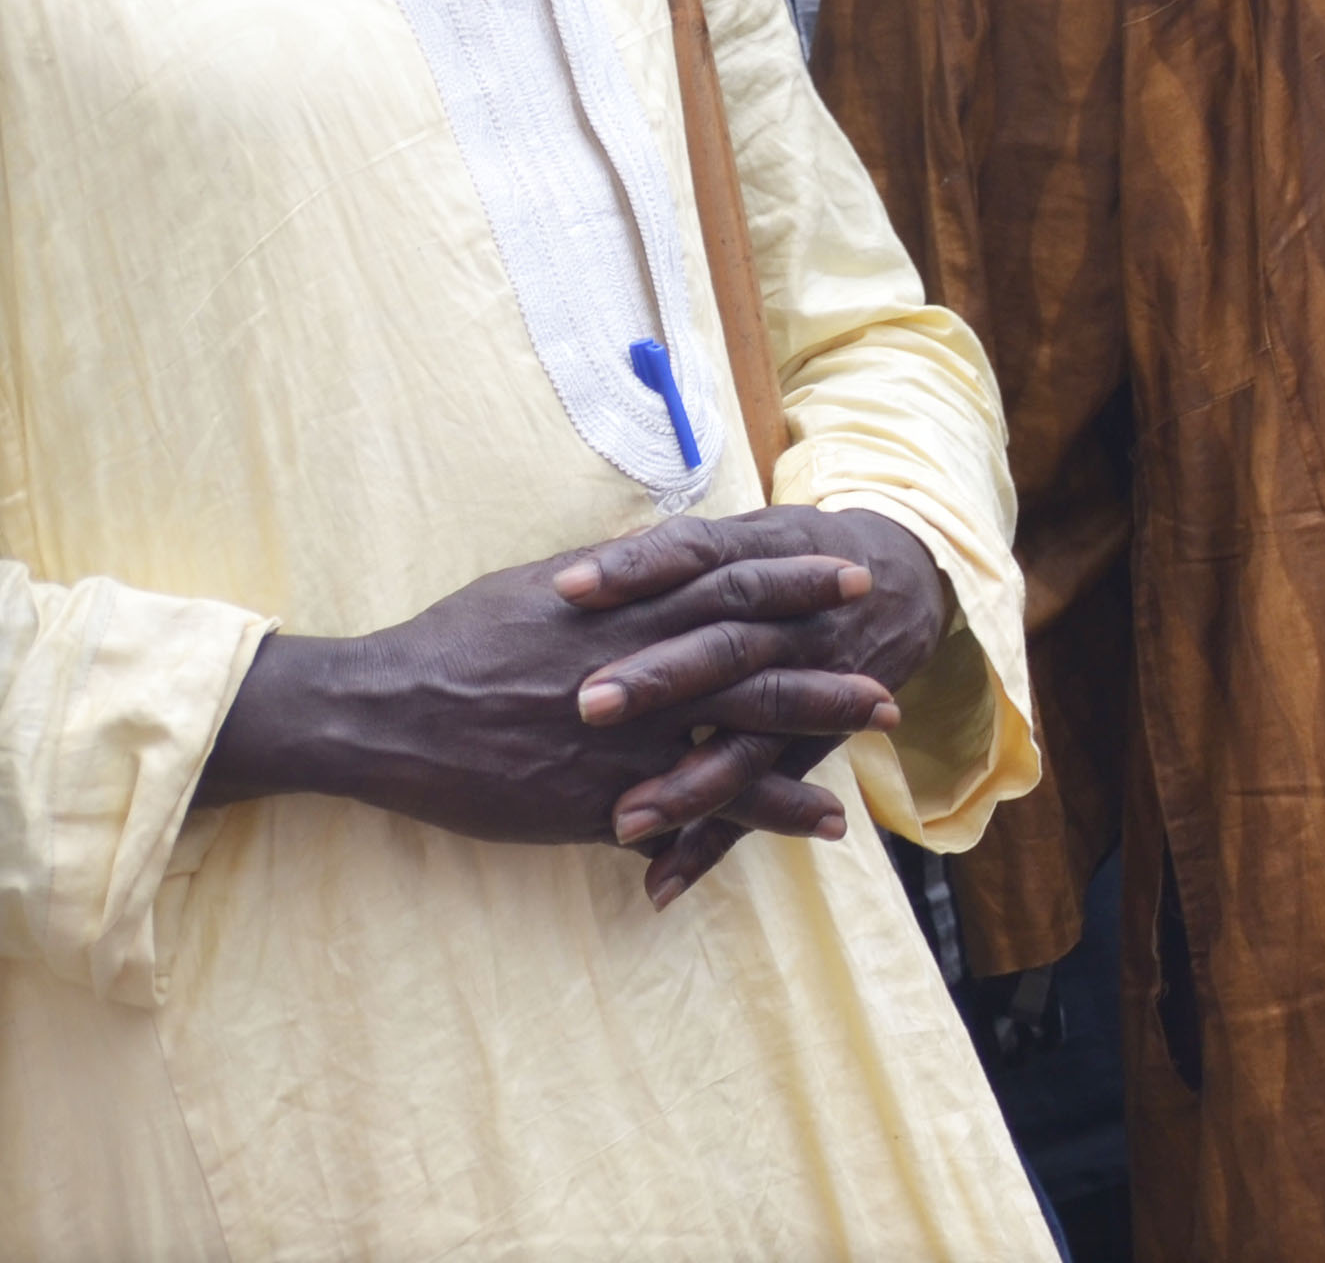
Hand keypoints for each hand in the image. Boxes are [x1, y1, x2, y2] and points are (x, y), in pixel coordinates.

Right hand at [200, 505, 945, 910]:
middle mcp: (634, 671)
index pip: (731, 586)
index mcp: (623, 610)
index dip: (797, 582)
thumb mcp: (541, 584)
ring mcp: (621, 741)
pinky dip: (754, 818)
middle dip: (827, 675)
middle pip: (753, 668)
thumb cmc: (458, 640)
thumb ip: (615, 574)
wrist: (385, 713)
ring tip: (871, 751)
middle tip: (890, 682)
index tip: (853, 575)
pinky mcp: (597, 799)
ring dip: (810, 749)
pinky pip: (692, 812)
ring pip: (736, 743)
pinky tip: (809, 827)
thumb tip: (669, 545)